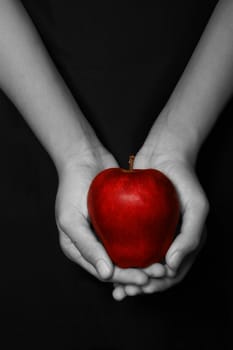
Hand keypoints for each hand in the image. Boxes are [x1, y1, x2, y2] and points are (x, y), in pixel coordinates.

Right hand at [55, 146, 147, 286]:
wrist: (84, 158)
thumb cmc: (72, 188)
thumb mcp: (71, 220)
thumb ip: (87, 247)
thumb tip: (106, 274)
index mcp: (79, 250)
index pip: (105, 272)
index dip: (125, 278)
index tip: (145, 278)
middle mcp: (94, 244)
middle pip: (119, 266)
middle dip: (139, 272)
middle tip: (161, 272)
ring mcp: (107, 232)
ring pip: (128, 253)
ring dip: (145, 261)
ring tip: (164, 264)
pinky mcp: (119, 220)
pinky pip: (134, 235)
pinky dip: (145, 242)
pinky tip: (161, 246)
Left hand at [112, 148, 208, 299]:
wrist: (164, 154)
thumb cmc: (185, 180)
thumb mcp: (197, 208)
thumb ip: (191, 238)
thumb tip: (172, 267)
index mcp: (186, 243)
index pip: (173, 274)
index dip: (157, 284)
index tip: (140, 287)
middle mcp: (170, 241)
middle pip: (154, 272)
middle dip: (140, 285)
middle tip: (123, 292)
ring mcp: (154, 232)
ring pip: (140, 262)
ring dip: (128, 276)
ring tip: (113, 284)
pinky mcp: (138, 223)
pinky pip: (129, 244)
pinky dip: (121, 256)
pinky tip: (108, 260)